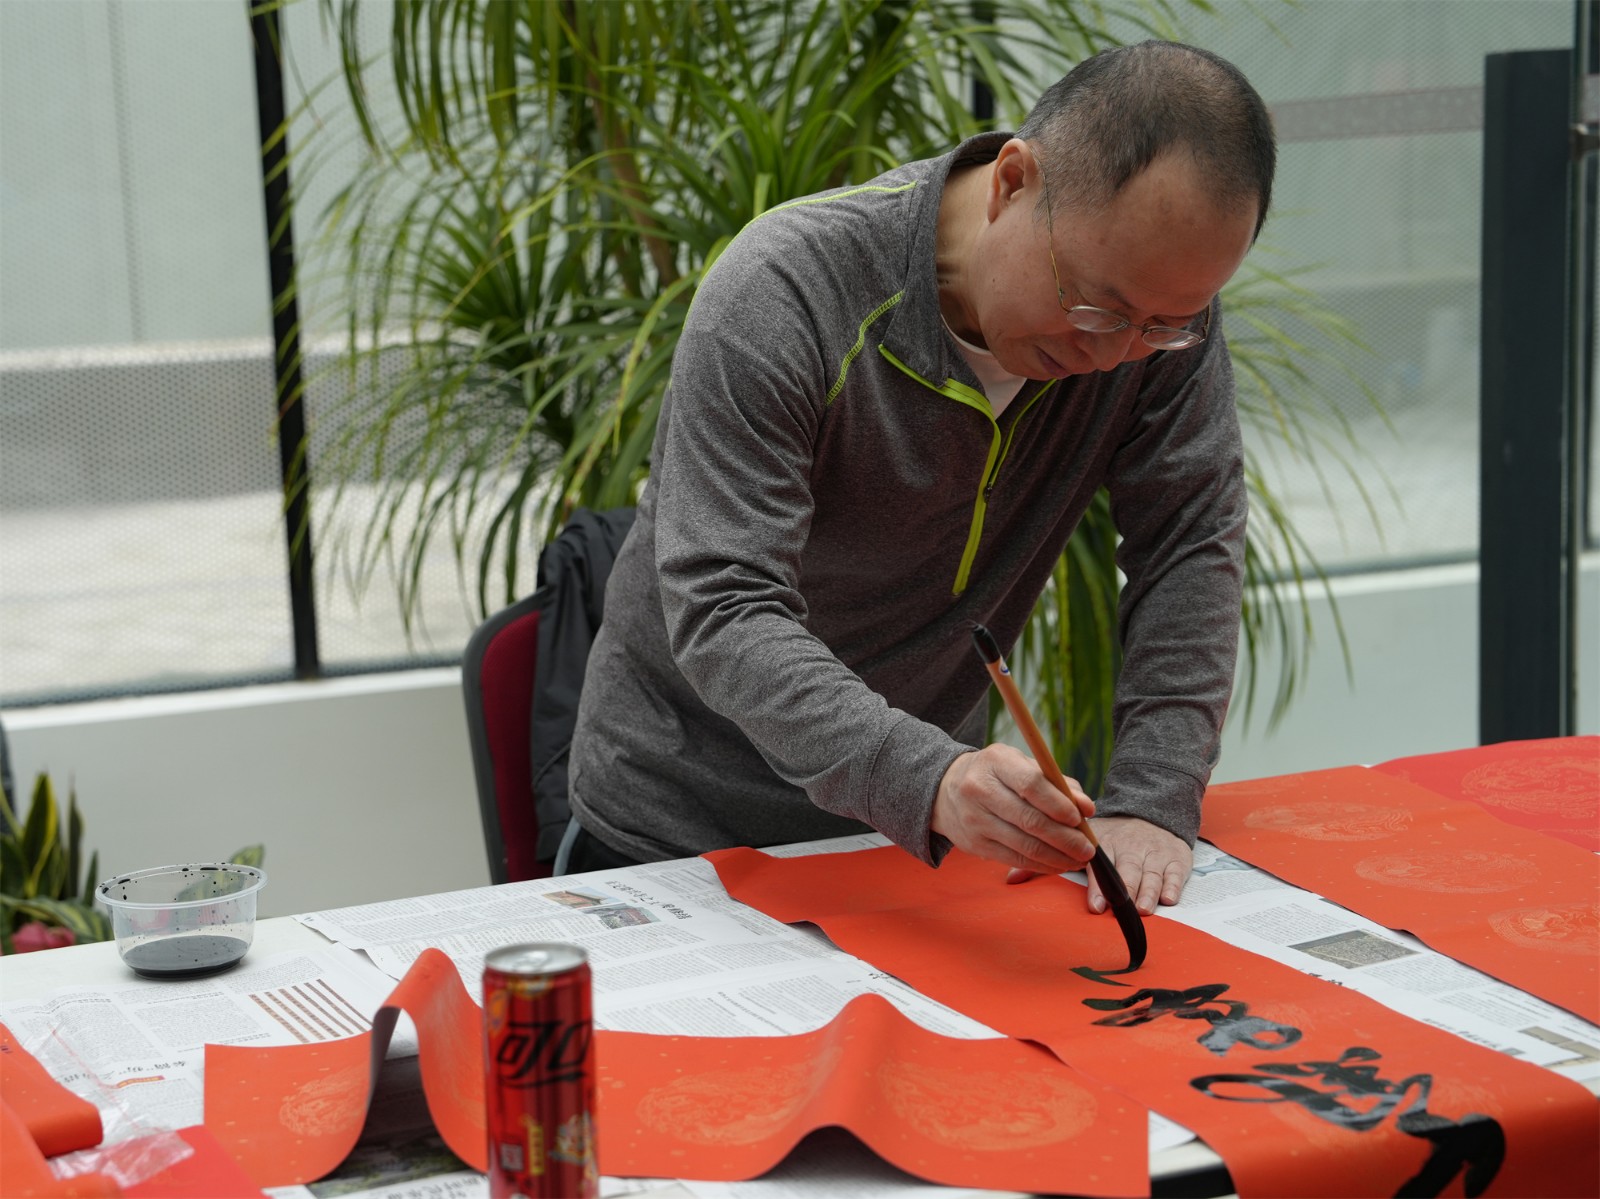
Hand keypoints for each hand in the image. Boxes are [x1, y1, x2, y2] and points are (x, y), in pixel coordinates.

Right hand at [931, 746, 1097, 873]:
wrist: (944, 790)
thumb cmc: (995, 775)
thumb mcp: (1021, 765)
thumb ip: (1056, 782)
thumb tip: (1087, 808)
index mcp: (995, 762)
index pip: (1031, 785)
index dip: (1059, 804)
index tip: (1080, 818)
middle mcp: (979, 790)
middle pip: (1029, 820)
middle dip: (1065, 838)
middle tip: (1088, 848)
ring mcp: (974, 820)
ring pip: (1023, 845)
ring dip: (1057, 856)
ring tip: (1078, 859)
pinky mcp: (974, 844)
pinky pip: (1014, 859)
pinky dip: (1041, 865)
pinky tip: (1058, 864)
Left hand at [1083, 816, 1191, 915]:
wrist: (1150, 814)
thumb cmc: (1118, 836)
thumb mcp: (1097, 839)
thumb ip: (1083, 859)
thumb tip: (1068, 880)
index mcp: (1109, 842)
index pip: (1102, 865)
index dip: (1098, 887)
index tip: (1096, 906)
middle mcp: (1133, 847)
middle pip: (1130, 870)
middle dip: (1128, 890)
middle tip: (1125, 909)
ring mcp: (1156, 852)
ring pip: (1153, 874)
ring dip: (1149, 893)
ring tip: (1144, 909)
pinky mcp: (1176, 857)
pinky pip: (1176, 873)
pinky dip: (1173, 886)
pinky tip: (1168, 899)